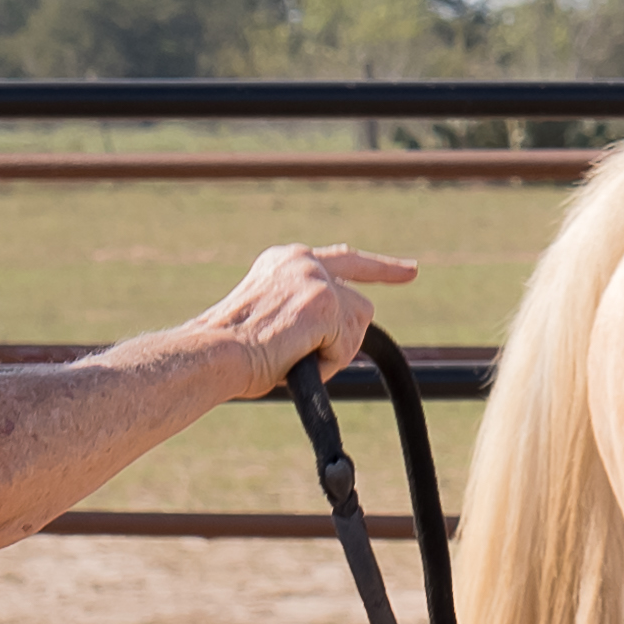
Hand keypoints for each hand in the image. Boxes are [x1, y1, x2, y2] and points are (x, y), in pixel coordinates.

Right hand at [197, 241, 412, 380]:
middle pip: (358, 305)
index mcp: (287, 260)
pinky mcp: (325, 303)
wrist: (213, 352)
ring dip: (331, 353)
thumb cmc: (231, 348)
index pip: (345, 260)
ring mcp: (316, 279)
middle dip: (349, 337)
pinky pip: (346, 346)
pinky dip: (327, 364)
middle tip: (318, 359)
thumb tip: (337, 334)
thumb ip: (305, 313)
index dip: (381, 268)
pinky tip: (295, 360)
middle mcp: (304, 260)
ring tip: (289, 357)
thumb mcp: (271, 318)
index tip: (410, 270)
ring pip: (356, 327)